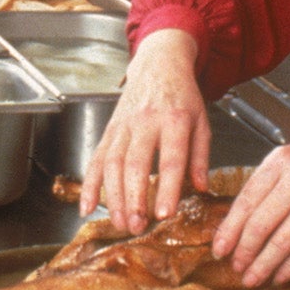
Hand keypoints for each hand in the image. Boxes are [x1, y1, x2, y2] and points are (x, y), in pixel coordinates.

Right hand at [80, 30, 208, 234]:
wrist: (159, 64)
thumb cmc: (182, 96)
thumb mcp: (202, 122)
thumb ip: (201, 156)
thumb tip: (200, 188)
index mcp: (175, 120)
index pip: (171, 159)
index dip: (167, 188)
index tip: (164, 213)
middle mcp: (146, 122)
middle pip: (136, 163)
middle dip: (134, 197)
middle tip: (137, 225)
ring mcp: (124, 125)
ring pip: (112, 163)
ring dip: (113, 196)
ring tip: (120, 223)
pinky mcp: (109, 129)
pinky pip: (96, 158)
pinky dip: (89, 184)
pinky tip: (88, 206)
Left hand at [212, 120, 289, 288]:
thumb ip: (266, 182)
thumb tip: (239, 219)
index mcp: (279, 161)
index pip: (245, 201)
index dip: (229, 229)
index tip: (219, 248)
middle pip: (260, 224)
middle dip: (243, 251)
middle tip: (234, 266)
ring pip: (281, 241)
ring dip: (263, 264)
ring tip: (252, 277)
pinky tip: (280, 275)